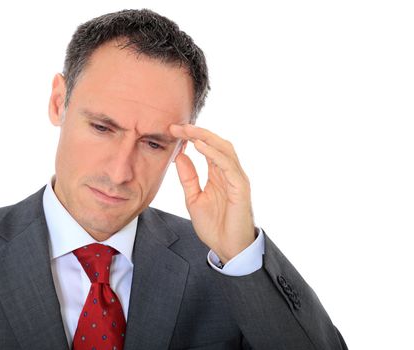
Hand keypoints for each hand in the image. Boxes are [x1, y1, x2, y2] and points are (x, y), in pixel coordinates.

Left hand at [169, 124, 255, 263]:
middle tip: (177, 125)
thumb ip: (188, 177)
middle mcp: (230, 173)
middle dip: (198, 132)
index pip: (207, 148)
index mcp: (219, 175)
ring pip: (224, 149)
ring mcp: (237, 179)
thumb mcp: (194, 198)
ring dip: (205, 137)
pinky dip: (214, 154)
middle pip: (217, 143)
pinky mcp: (241, 187)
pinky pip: (228, 165)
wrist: (228, 249)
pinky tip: (200, 147)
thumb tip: (179, 156)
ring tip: (188, 130)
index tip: (173, 130)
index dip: (192, 137)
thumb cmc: (215, 226)